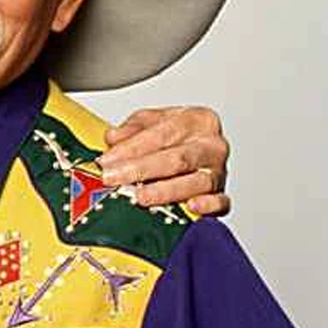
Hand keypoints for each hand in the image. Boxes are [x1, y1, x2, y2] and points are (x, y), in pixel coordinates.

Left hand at [99, 105, 230, 215]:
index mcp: (198, 120)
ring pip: (196, 182)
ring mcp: (218, 171)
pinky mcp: (220, 194)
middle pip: (177, 159)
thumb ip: (131, 129)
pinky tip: (190, 207)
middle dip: (141, 169)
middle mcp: (211, 145)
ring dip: (165, 191)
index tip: (107, 160)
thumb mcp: (150, 122)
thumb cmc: (174, 135)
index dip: (131, 148)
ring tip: (140, 196)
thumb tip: (113, 138)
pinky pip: (220, 202)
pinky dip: (208, 206)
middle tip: (114, 178)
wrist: (195, 148)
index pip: (163, 134)